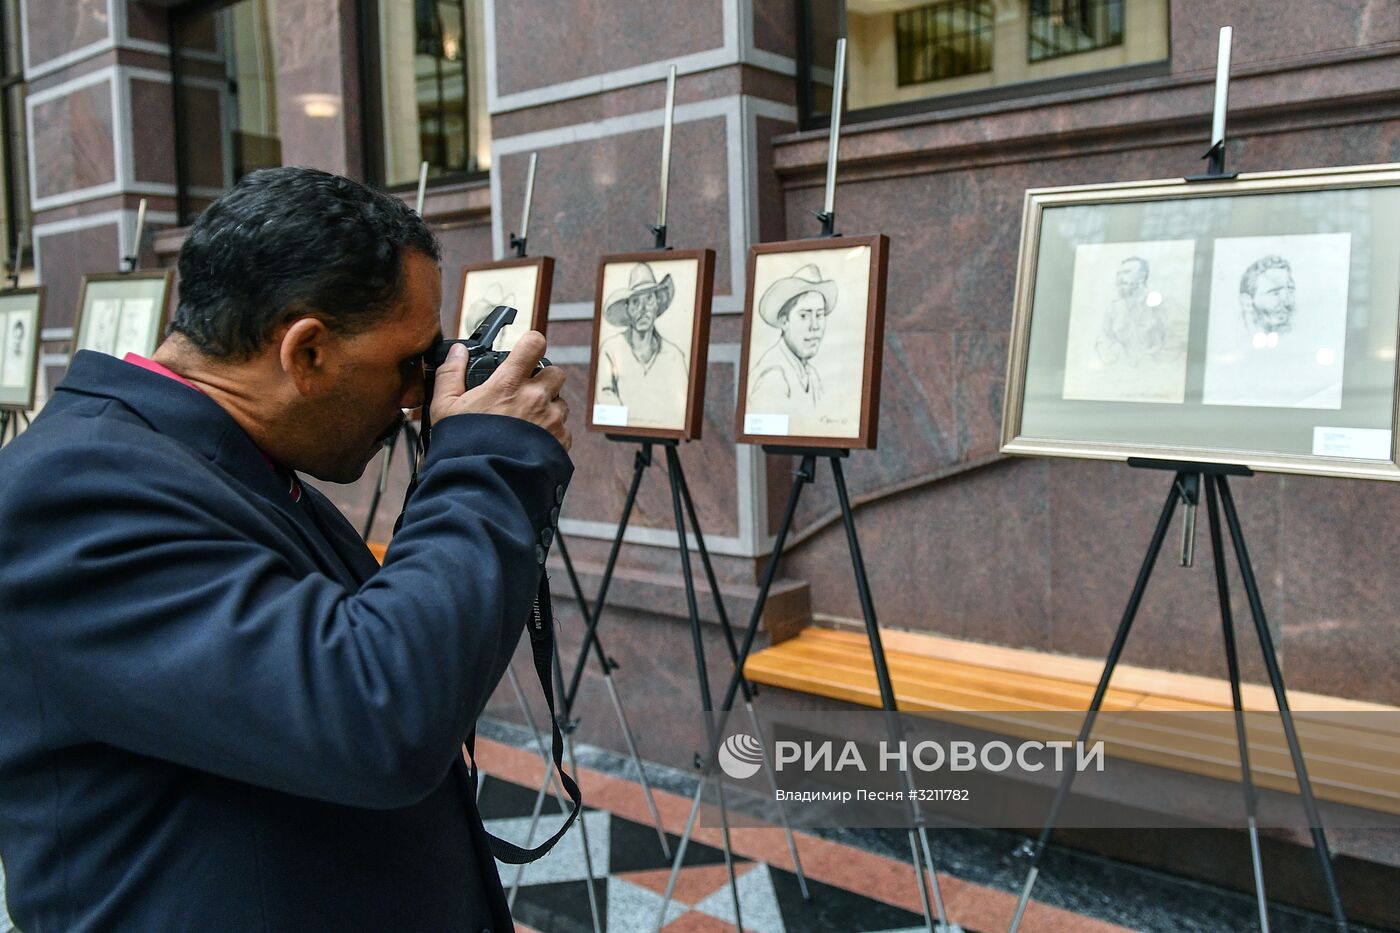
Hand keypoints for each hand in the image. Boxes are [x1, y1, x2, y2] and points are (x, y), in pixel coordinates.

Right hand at [429, 331, 570, 450]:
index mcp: (510, 384)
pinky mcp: (562, 442)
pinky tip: (532, 443)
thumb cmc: (464, 446)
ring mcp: (552, 420)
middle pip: (555, 372)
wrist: (485, 484)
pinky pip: (564, 429)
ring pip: (561, 402)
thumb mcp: (445, 407)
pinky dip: (553, 433)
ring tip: (527, 423)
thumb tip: (457, 351)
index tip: (527, 350)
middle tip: (526, 393)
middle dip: (544, 379)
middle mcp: (536, 398)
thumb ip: (451, 374)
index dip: (532, 343)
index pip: (534, 344)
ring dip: (549, 407)